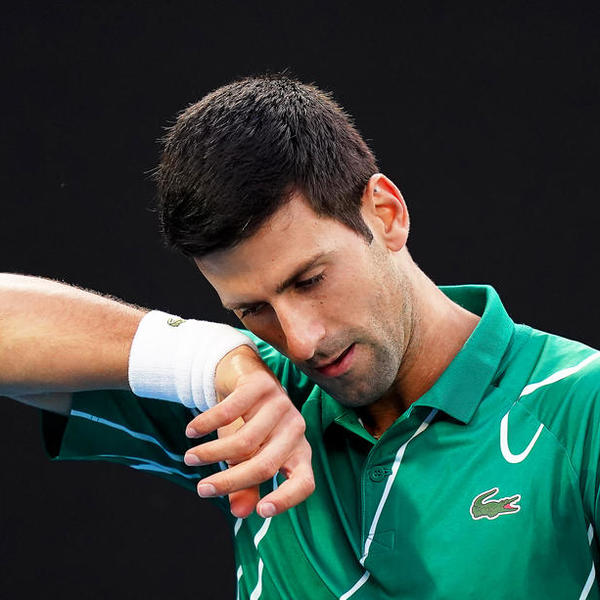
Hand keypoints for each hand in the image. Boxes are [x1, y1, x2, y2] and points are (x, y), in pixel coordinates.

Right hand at [183, 345, 314, 518]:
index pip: (304, 482)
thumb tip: (239, 513)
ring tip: (190, 458)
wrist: (243, 374)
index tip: (260, 511)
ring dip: (211, 453)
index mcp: (298, 452)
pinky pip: (231, 411)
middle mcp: (295, 429)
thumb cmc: (249, 423)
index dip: (286, 499)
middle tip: (202, 489)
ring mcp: (281, 404)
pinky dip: (207, 423)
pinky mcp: (261, 384)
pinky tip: (191, 432)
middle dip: (230, 481)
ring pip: (245, 441)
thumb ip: (248, 486)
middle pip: (265, 465)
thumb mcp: (248, 456)